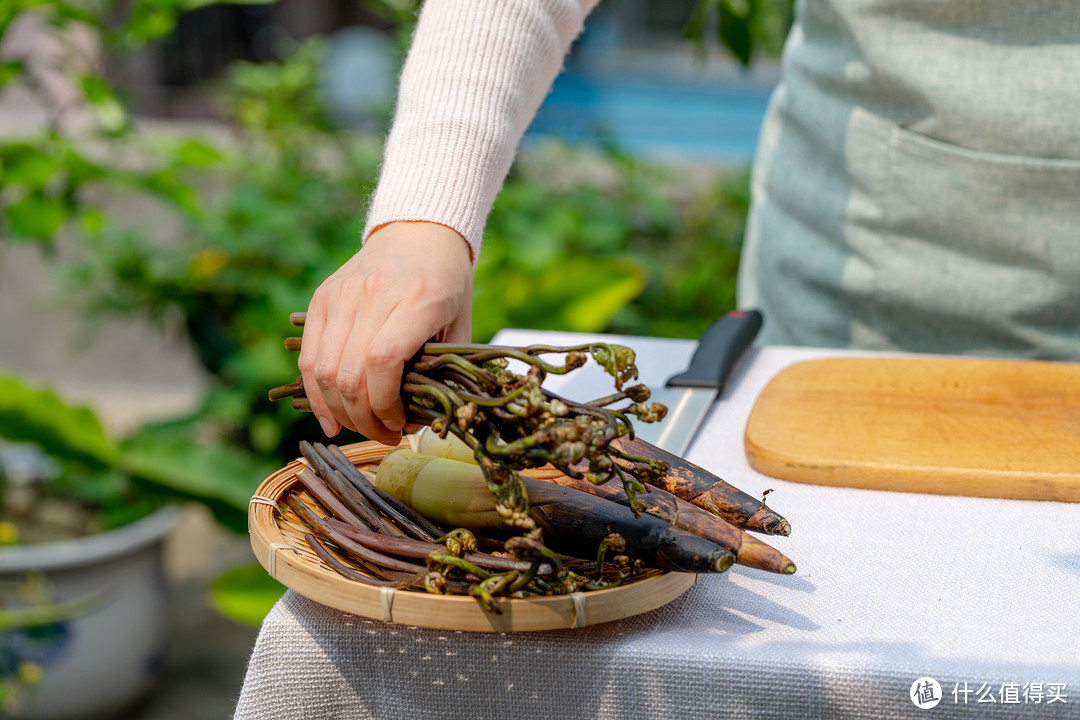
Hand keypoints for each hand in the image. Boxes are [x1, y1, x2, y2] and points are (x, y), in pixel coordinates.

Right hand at [298, 221, 472, 443]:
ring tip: (361, 427)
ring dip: (339, 411)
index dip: (385, 403)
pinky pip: (309, 356)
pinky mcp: (321, 298)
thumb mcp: (459, 324)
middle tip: (383, 435)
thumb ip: (441, 370)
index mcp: (417, 299)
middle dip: (364, 418)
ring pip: (324, 370)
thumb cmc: (446, 283)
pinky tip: (331, 417)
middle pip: (350, 373)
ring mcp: (342, 294)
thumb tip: (415, 422)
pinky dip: (316, 393)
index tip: (400, 423)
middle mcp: (374, 293)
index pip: (383, 361)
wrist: (419, 231)